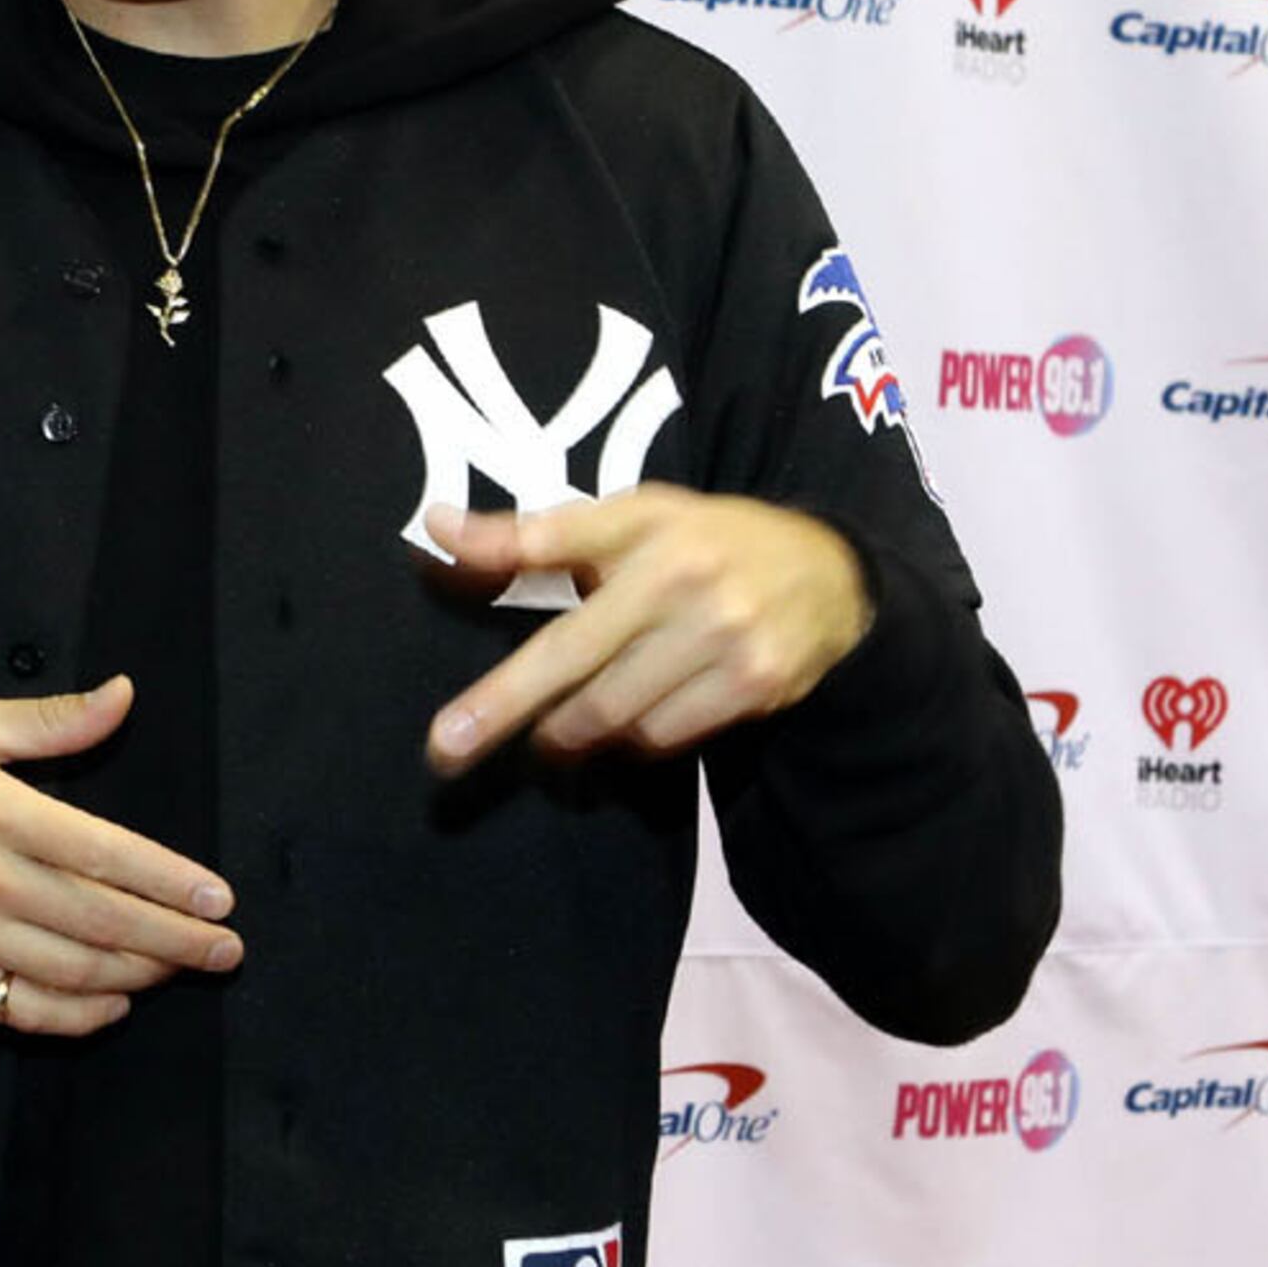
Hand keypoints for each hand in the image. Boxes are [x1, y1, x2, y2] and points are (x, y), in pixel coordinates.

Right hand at [0, 681, 239, 1035]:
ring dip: (136, 976)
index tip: (219, 899)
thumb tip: (122, 697)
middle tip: (226, 951)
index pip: (103, 854)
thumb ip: (47, 722)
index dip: (170, 883)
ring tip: (180, 970)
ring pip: (67, 970)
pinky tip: (110, 1005)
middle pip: (99, 922)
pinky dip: (72, 1015)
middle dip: (175, 941)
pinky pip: (15, 1008)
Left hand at [423, 492, 869, 773]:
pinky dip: (633, 738)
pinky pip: (663, 736)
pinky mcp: (757, 686)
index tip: (442, 606)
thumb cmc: (702, 542)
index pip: (547, 547)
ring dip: (574, 728)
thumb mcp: (628, 518)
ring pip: (615, 712)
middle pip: (572, 659)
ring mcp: (728, 638)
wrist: (831, 574)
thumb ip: (532, 534)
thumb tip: (436, 527)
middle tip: (448, 749)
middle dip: (503, 709)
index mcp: (645, 528)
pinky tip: (632, 719)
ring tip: (561, 726)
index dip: (487, 561)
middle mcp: (686, 581)